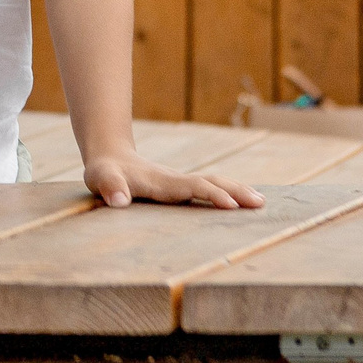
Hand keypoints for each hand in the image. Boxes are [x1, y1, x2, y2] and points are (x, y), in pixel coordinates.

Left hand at [82, 151, 263, 209]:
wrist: (110, 158)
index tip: (231, 205)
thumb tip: (118, 201)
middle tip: (260, 203)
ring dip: (237, 190)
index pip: (192, 187)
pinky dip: (230, 193)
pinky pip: (210, 189)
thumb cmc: (105, 173)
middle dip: (235, 191)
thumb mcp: (100, 178)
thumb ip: (109, 187)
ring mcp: (181, 183)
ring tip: (261, 202)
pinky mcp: (181, 188)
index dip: (211, 194)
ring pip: (214, 183)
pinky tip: (244, 201)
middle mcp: (176, 180)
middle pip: (211, 182)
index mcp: (162, 182)